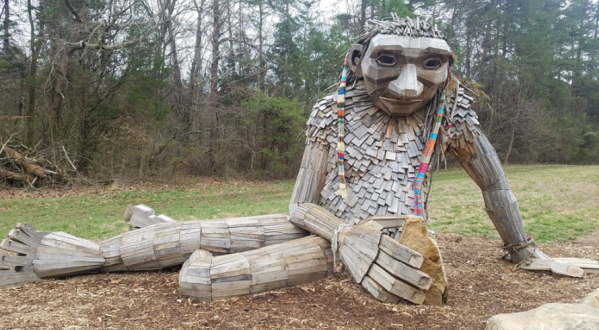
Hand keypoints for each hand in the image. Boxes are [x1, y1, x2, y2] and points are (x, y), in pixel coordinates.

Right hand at [290, 203, 430, 303]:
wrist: (339, 239)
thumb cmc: (364, 229)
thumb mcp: (377, 220)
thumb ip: (397, 220)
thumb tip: (418, 220)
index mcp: (375, 239)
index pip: (393, 249)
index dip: (407, 256)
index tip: (420, 261)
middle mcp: (369, 254)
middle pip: (393, 268)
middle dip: (412, 277)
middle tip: (427, 283)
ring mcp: (364, 268)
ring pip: (386, 283)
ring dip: (404, 292)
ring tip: (419, 297)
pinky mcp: (360, 279)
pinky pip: (375, 292)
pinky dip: (389, 298)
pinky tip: (402, 300)